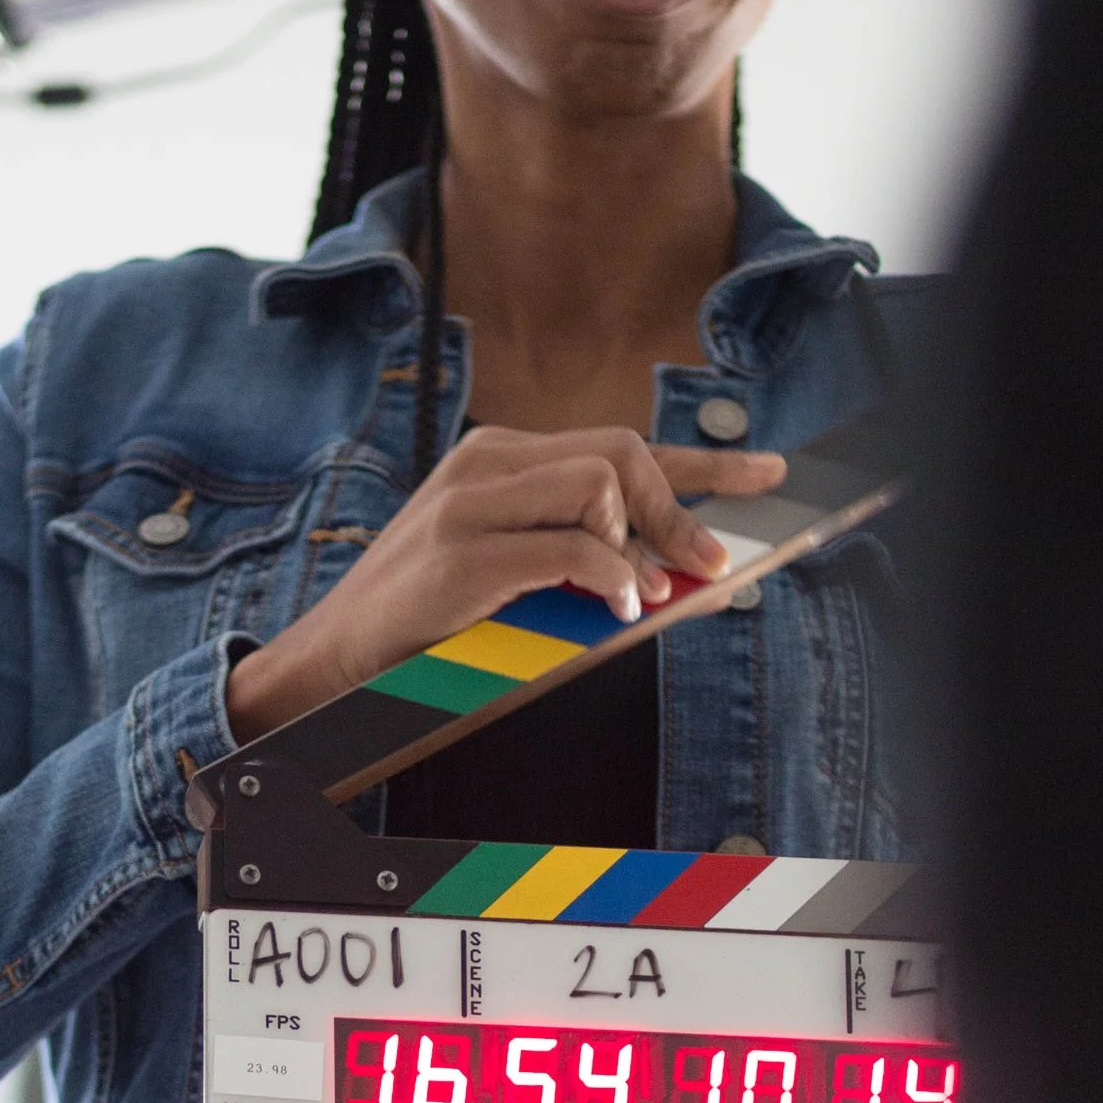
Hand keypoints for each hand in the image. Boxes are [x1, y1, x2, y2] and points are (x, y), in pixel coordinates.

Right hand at [224, 428, 786, 736]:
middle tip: (707, 569)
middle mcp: (487, 464)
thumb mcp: (509, 573)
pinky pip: (571, 547)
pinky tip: (619, 611)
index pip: (619, 441)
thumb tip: (665, 569)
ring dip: (638, 544)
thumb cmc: (427, 626)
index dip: (703, 459)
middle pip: (620, 450)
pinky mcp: (463, 557)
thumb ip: (573, 555)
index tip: (768, 472)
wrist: (334, 661)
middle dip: (679, 507)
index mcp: (500, 460)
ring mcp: (469, 504)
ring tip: (641, 599)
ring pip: (598, 483)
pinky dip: (610, 580)